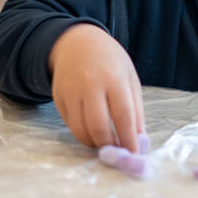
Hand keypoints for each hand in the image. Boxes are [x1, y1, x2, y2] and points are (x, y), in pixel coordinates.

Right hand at [49, 23, 144, 150]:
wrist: (77, 43)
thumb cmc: (110, 61)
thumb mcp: (129, 78)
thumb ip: (135, 110)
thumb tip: (139, 141)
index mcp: (113, 78)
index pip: (123, 116)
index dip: (129, 139)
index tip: (134, 154)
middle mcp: (90, 84)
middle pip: (98, 127)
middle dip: (109, 145)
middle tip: (117, 151)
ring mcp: (71, 91)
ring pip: (80, 130)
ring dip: (94, 143)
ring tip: (105, 142)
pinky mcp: (58, 97)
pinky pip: (70, 124)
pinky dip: (82, 133)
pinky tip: (91, 130)